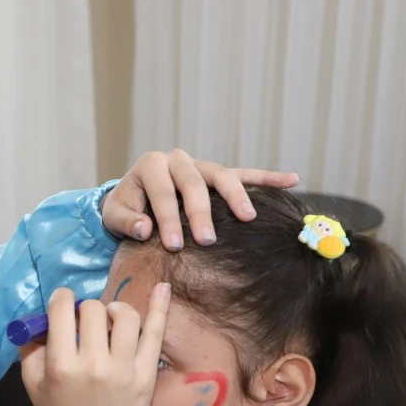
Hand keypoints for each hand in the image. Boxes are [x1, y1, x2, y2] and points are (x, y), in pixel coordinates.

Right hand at [19, 285, 169, 405]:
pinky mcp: (146, 376)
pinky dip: (159, 308)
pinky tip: (163, 288)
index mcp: (62, 365)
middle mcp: (94, 364)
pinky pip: (155, 334)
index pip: (62, 310)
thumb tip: (41, 317)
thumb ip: (31, 347)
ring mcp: (124, 370)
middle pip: (93, 309)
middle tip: (85, 324)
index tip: (63, 305)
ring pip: (125, 316)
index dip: (62, 299)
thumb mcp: (32, 382)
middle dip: (86, 309)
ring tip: (110, 320)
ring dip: (114, 310)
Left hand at [103, 149, 299, 249]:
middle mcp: (178, 159)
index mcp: (151, 165)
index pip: (163, 193)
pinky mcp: (217, 173)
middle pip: (194, 184)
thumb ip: (125, 222)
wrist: (133, 196)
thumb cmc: (126, 208)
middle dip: (201, 213)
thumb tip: (144, 230)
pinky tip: (292, 180)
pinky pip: (245, 173)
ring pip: (222, 176)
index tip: (174, 245)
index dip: (167, 219)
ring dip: (237, 196)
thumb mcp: (114, 215)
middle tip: (207, 240)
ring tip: (248, 218)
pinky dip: (267, 177)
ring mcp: (201, 165)